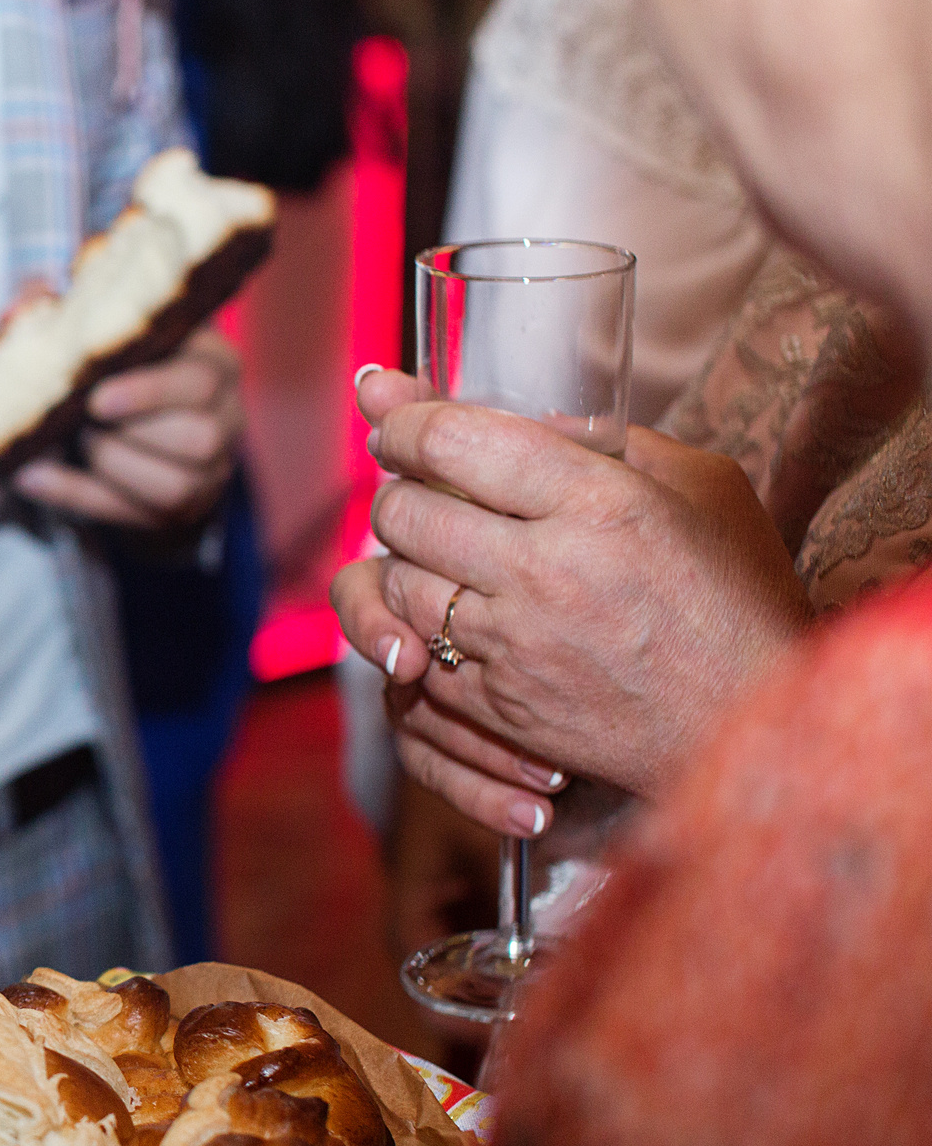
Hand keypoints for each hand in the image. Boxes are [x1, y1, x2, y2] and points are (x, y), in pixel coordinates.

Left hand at [13, 327, 243, 529]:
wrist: (129, 421)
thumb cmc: (118, 361)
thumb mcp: (100, 328)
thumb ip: (62, 311)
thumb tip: (18, 311)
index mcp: (216, 364)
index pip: (202, 380)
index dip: (150, 391)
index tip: (97, 397)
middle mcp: (225, 419)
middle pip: (199, 437)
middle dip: (131, 433)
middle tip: (85, 420)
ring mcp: (208, 472)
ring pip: (173, 486)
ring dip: (112, 465)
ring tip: (76, 441)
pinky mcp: (178, 510)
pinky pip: (128, 514)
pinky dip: (72, 495)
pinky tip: (29, 476)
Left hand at [331, 367, 810, 837]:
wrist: (749, 726)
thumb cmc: (737, 597)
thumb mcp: (703, 488)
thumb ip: (609, 441)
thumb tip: (520, 419)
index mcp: (596, 501)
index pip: (451, 441)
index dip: (403, 422)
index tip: (394, 421)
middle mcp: (543, 570)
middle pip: (403, 512)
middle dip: (397, 491)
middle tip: (414, 488)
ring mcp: (513, 645)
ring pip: (395, 583)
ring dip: (401, 560)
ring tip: (432, 552)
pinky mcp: (497, 705)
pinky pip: (414, 651)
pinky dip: (416, 628)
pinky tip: (450, 614)